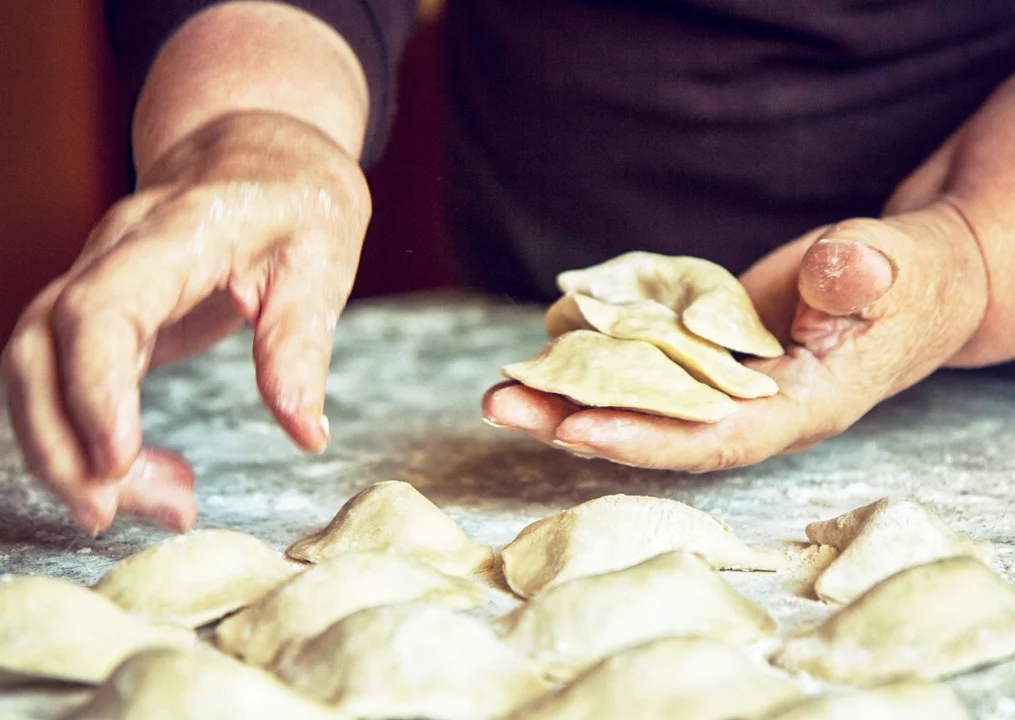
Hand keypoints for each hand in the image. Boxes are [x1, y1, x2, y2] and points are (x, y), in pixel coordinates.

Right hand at [2, 111, 369, 532]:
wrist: (264, 151)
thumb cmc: (299, 199)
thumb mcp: (324, 258)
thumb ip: (302, 341)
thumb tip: (305, 435)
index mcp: (175, 234)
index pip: (100, 309)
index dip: (94, 389)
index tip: (117, 462)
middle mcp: (115, 254)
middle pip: (41, 348)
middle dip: (60, 443)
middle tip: (118, 514)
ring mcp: (100, 279)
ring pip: (36, 367)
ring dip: (64, 449)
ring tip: (143, 508)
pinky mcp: (106, 309)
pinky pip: (66, 374)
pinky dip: (86, 433)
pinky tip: (139, 474)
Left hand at [482, 202, 987, 470]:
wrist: (898, 282)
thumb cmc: (906, 278)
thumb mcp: (894, 270)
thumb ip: (862, 275)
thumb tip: (833, 268)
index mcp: (798, 409)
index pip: (716, 440)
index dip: (648, 437)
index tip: (579, 429)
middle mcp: (749, 411)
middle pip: (655, 431)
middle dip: (578, 424)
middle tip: (501, 404)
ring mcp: (720, 387)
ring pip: (637, 402)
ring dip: (567, 399)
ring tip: (500, 389)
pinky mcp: (702, 356)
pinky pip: (642, 366)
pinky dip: (594, 361)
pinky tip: (544, 348)